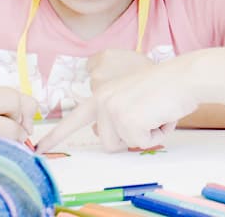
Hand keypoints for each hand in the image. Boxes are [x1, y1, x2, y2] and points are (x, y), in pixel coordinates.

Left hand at [35, 58, 196, 153]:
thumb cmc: (167, 85)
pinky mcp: (127, 121)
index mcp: (101, 94)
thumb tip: (107, 133)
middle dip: (133, 135)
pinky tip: (163, 113)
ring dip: (146, 134)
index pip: (74, 118)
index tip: (39, 147)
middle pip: (110, 142)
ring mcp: (112, 110)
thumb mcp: (133, 95)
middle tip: (150, 112)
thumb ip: (116, 112)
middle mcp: (101, 101)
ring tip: (156, 111)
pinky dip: (158, 134)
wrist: (185, 76)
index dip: (56, 135)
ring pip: (125, 144)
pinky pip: (144, 143)